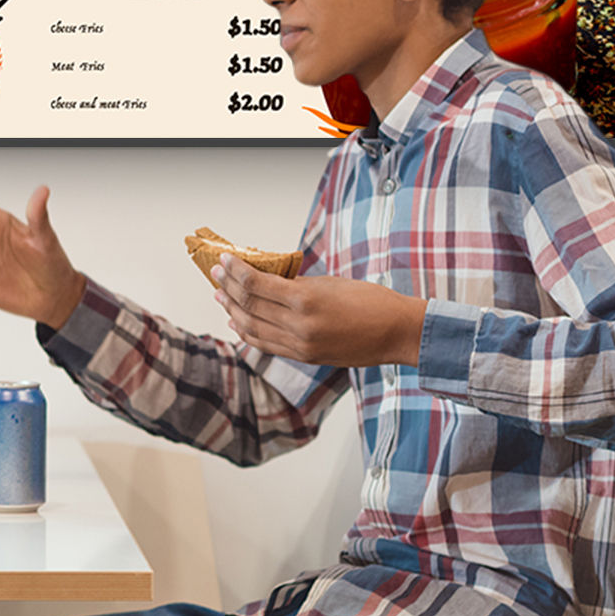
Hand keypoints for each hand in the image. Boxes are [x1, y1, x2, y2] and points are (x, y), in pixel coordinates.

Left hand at [212, 253, 425, 366]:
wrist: (398, 333)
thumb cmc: (371, 300)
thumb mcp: (329, 283)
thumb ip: (295, 285)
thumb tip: (264, 278)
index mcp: (306, 301)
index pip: (256, 284)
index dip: (235, 270)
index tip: (223, 258)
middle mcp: (298, 326)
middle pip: (248, 305)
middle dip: (227, 287)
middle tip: (215, 272)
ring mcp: (300, 345)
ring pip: (252, 326)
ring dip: (231, 309)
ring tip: (220, 294)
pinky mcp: (304, 357)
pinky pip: (266, 344)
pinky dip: (247, 332)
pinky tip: (236, 321)